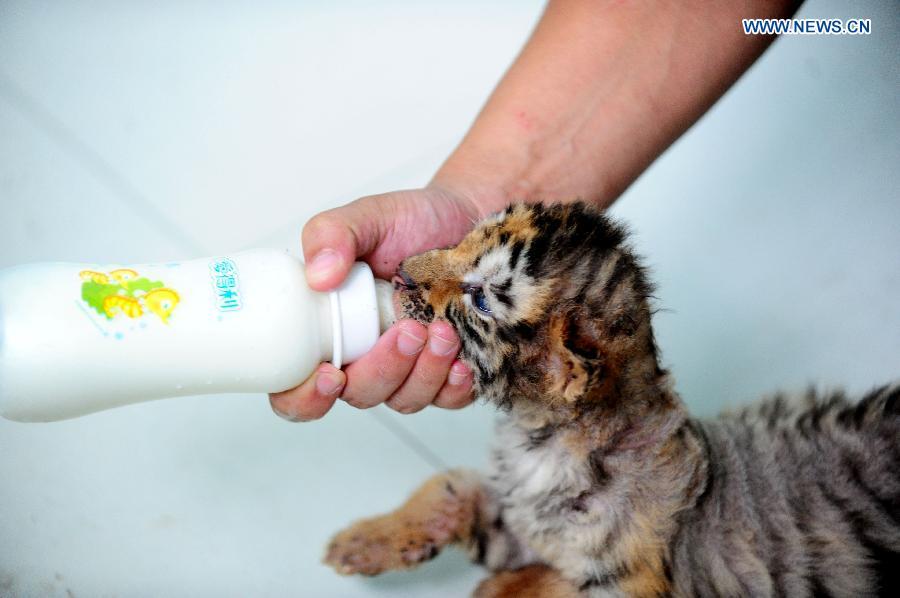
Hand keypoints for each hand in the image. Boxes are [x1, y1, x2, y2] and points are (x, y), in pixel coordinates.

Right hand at [269, 185, 487, 420]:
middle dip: (382, 370)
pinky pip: (447, 400)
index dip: (304, 397)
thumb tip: (318, 276)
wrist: (466, 219)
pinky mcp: (449, 373)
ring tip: (443, 331)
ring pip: (404, 400)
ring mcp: (409, 368)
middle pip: (359, 395)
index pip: (297, 387)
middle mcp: (366, 355)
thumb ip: (330, 234)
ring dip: (423, 374)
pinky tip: (462, 363)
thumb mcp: (367, 217)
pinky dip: (454, 387)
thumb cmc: (411, 223)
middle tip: (408, 330)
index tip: (330, 374)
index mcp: (331, 329)